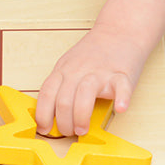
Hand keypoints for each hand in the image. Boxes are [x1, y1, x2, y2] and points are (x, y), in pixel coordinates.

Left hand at [34, 25, 148, 137]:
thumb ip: (61, 85)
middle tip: (68, 133)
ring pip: (84, 94)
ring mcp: (100, 72)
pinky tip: (121, 108)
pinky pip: (121, 87)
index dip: (42, 114)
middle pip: (63, 99)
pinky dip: (122, 99)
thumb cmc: (93, 53)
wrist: (119, 31)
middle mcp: (79, 71)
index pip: (47, 94)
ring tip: (82, 130)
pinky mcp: (122, 74)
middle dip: (63, 123)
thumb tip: (49, 114)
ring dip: (80, 116)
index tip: (43, 129)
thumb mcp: (69, 64)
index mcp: (64, 70)